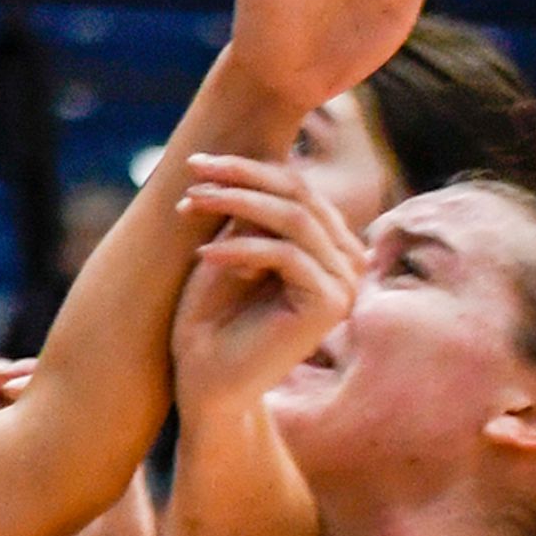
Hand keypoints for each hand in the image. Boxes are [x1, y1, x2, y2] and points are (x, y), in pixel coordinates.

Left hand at [172, 155, 363, 414]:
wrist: (207, 379)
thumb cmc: (211, 313)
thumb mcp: (227, 246)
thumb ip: (246, 209)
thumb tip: (248, 155)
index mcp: (327, 242)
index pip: (294, 186)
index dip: (245, 167)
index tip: (194, 162)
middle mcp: (346, 260)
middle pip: (298, 195)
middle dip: (241, 177)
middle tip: (192, 171)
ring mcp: (344, 283)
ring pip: (294, 219)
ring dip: (235, 203)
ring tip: (190, 204)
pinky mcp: (331, 305)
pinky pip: (286, 256)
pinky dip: (240, 248)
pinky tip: (203, 256)